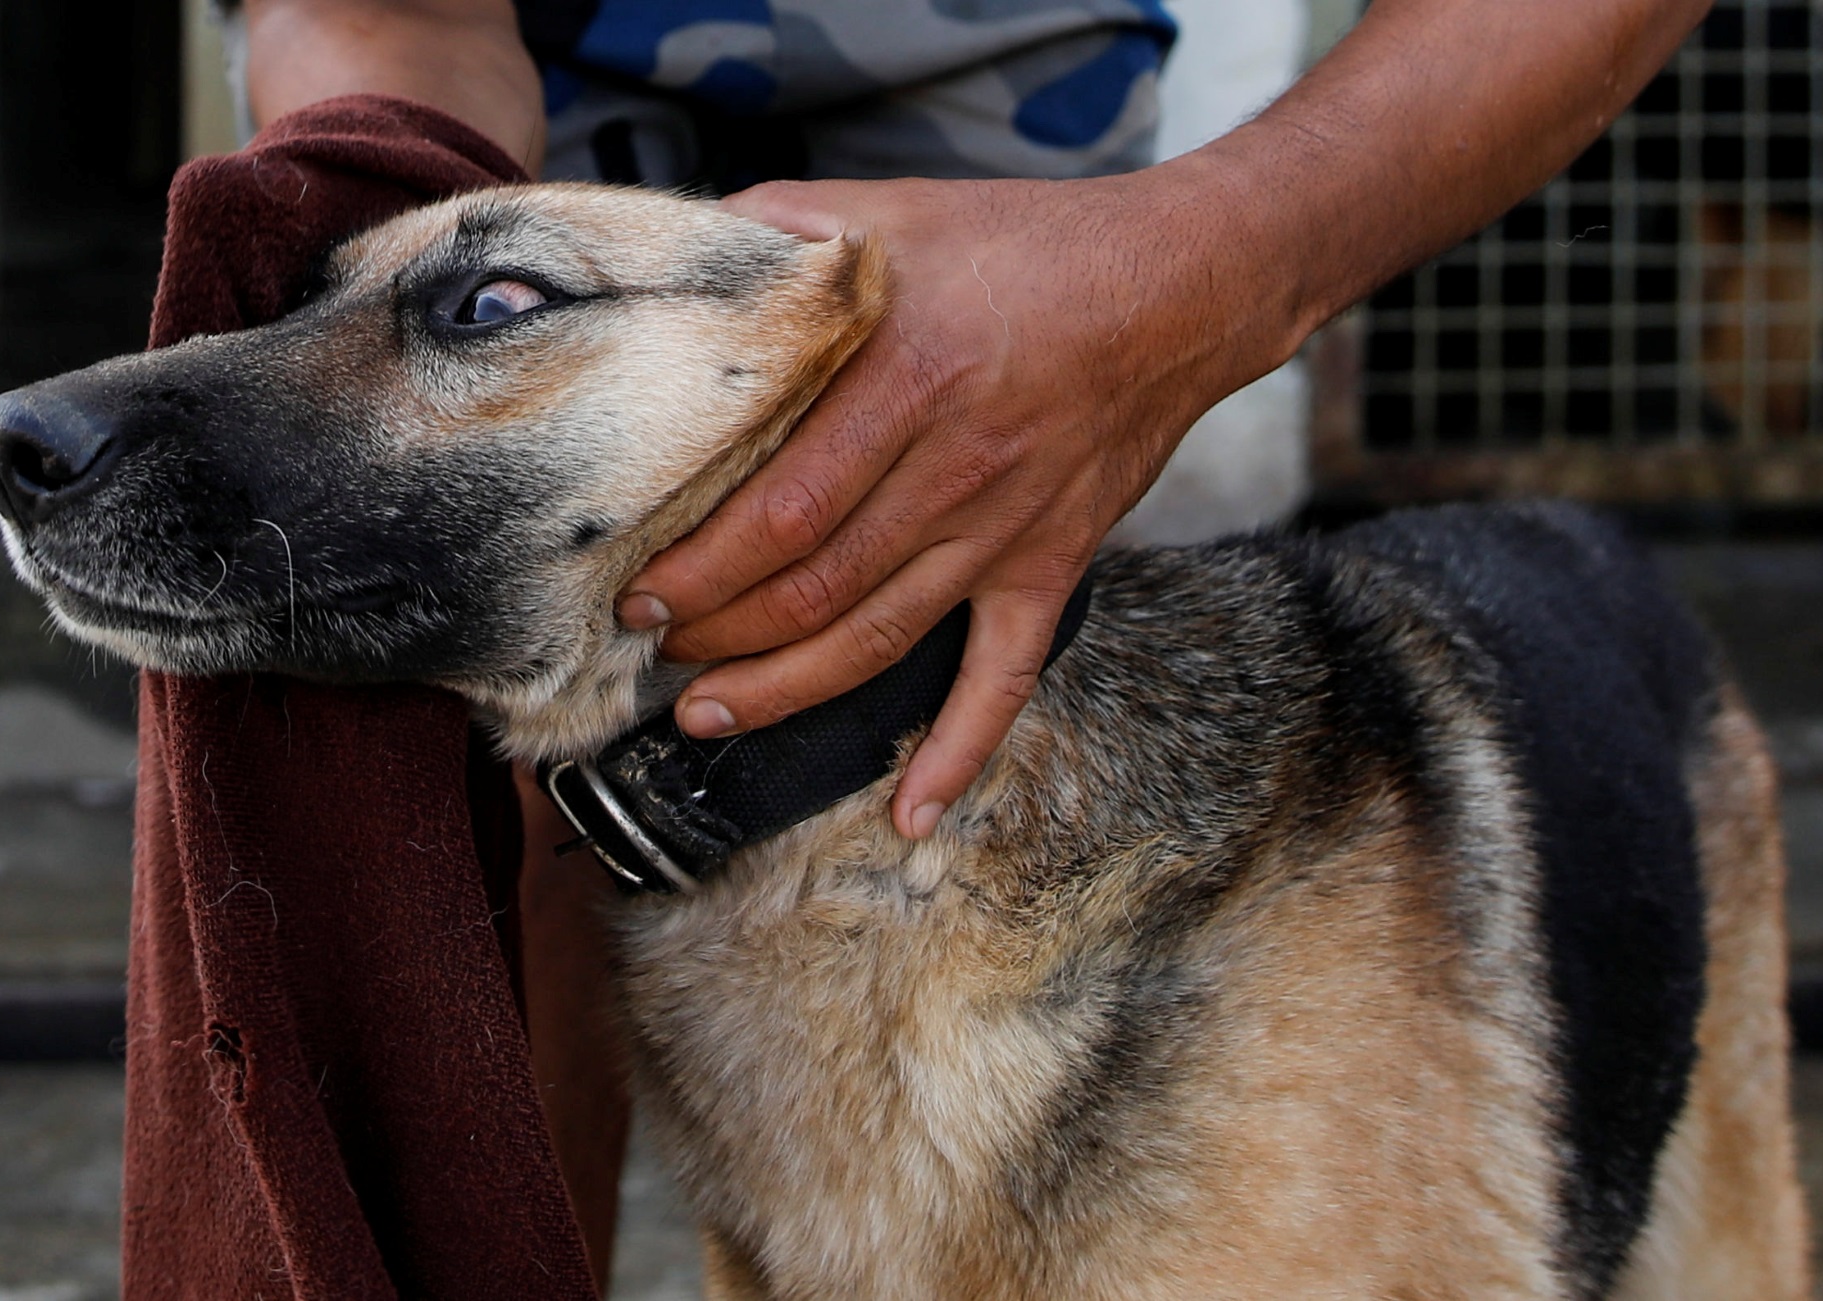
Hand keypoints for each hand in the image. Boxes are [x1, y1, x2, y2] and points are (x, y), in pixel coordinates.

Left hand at [617, 174, 1291, 838]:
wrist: (1180, 285)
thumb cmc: (1028, 245)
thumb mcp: (895, 210)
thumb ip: (781, 228)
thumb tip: (677, 250)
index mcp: (909, 381)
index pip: (784, 509)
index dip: (705, 565)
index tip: (642, 587)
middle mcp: (958, 470)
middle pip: (817, 588)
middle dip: (720, 634)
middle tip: (656, 648)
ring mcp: (1008, 531)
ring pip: (881, 642)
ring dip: (787, 691)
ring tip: (710, 714)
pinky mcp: (1051, 566)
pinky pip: (1007, 678)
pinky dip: (960, 753)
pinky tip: (911, 812)